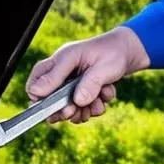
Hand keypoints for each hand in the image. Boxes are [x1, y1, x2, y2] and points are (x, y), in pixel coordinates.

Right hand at [25, 27, 149, 123]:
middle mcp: (63, 74)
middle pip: (49, 102)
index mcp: (61, 60)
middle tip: (75, 110)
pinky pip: (82, 110)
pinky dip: (94, 108)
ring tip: (100, 100)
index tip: (56, 105)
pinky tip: (105, 96)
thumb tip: (77, 101)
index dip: (40, 98)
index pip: (36, 81)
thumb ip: (90, 82)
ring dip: (84, 110)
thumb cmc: (113, 53)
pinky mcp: (81, 94)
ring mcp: (71, 86)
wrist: (127, 53)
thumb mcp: (103, 66)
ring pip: (67, 109)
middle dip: (65, 110)